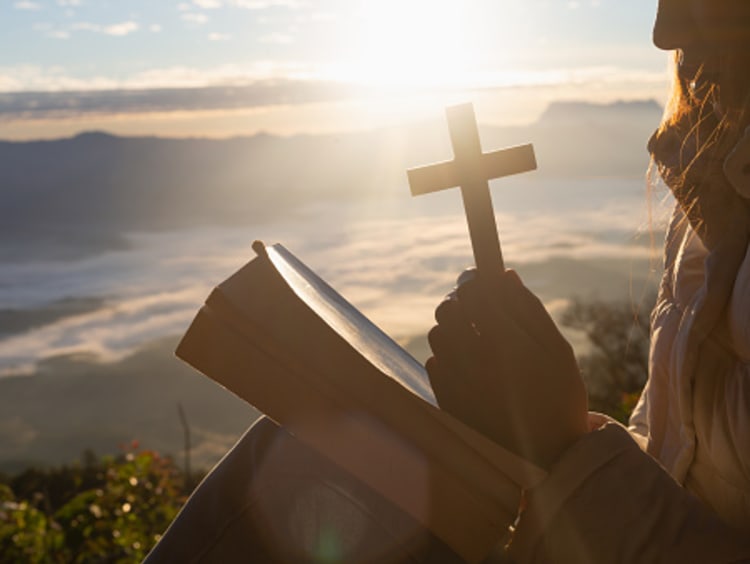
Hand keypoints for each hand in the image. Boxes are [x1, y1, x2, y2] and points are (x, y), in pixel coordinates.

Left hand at [425, 269, 587, 467]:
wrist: (547, 457)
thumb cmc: (559, 398)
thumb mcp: (557, 350)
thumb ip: (528, 310)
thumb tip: (504, 276)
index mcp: (505, 342)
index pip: (473, 292)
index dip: (475, 280)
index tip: (480, 278)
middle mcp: (474, 360)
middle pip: (448, 309)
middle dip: (461, 301)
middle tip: (477, 307)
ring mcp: (456, 382)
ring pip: (438, 334)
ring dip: (452, 327)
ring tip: (474, 337)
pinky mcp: (446, 400)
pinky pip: (434, 362)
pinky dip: (447, 356)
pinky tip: (469, 366)